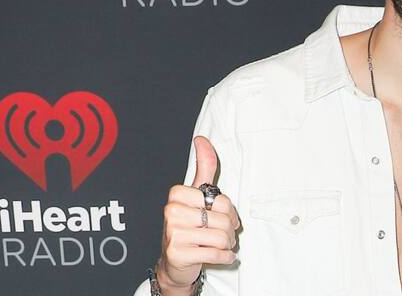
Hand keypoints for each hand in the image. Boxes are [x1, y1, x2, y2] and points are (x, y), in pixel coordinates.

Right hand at [156, 136, 241, 294]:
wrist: (175, 262)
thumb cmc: (190, 226)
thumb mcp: (197, 195)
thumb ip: (204, 168)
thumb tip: (201, 140)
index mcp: (177, 194)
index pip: (222, 200)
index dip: (228, 211)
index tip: (220, 215)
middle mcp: (171, 211)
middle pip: (223, 219)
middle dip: (229, 230)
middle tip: (222, 234)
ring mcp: (172, 232)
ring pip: (221, 237)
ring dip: (227, 244)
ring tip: (220, 245)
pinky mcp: (177, 253)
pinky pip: (216, 253)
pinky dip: (225, 257)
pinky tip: (222, 256)